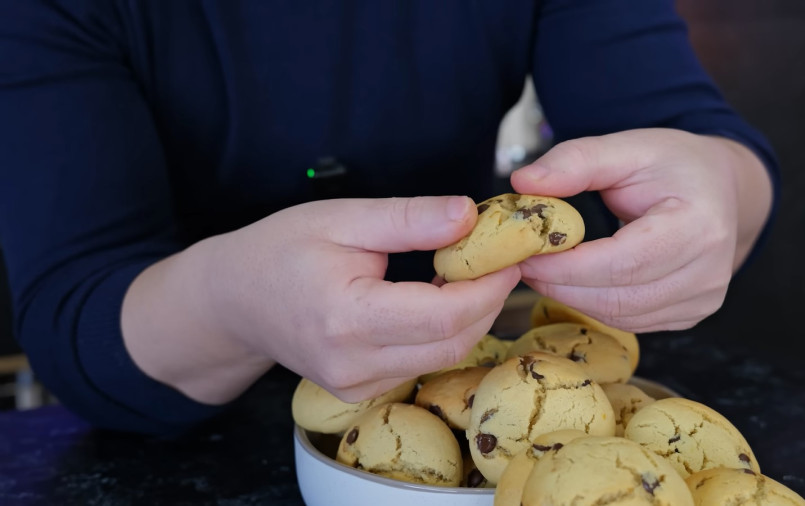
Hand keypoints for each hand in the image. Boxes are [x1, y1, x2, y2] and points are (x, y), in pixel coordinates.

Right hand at [205, 196, 520, 401]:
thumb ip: (410, 219)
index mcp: (347, 317)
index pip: (445, 315)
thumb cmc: (281, 250)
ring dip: (468, 317)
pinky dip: (443, 333)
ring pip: (443, 358)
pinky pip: (421, 364)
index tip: (509, 254)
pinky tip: (435, 298)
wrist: (233, 299)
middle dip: (488, 301)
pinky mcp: (359, 390)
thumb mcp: (344, 218)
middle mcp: (352, 364)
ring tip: (465, 273)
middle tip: (497, 260)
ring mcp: (355, 385)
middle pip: (454, 343)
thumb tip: (470, 214)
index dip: (489, 286)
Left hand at [510, 128, 771, 331]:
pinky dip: (594, 304)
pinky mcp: (691, 314)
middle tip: (522, 264)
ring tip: (543, 269)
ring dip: (572, 297)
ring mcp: (703, 299)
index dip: (567, 266)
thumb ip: (576, 161)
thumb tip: (523, 183)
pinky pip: (630, 320)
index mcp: (700, 225)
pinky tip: (573, 281)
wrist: (720, 187)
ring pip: (620, 315)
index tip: (524, 254)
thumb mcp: (627, 147)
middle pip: (619, 297)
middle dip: (561, 285)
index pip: (623, 262)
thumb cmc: (673, 165)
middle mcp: (710, 271)